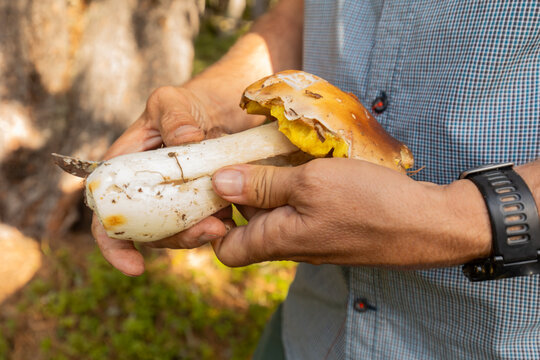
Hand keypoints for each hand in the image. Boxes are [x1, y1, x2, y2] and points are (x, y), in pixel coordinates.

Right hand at [92, 86, 229, 275]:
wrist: (217, 110)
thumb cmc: (184, 105)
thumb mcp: (171, 102)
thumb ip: (173, 118)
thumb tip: (187, 140)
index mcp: (124, 173)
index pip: (107, 216)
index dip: (114, 246)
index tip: (135, 267)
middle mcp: (147, 194)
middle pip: (150, 232)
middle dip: (177, 238)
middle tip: (209, 230)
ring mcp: (176, 202)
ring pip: (181, 231)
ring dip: (201, 232)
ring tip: (225, 221)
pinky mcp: (203, 204)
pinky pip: (207, 222)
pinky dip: (219, 222)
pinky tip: (233, 214)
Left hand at [211, 158, 491, 267]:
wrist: (428, 224)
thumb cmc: (369, 203)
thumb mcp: (311, 183)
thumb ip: (263, 185)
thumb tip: (218, 183)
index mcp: (278, 240)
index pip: (226, 249)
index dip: (214, 222)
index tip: (214, 187)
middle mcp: (291, 244)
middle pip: (250, 224)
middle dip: (243, 190)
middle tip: (246, 152)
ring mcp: (313, 236)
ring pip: (277, 212)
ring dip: (272, 183)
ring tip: (278, 150)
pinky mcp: (332, 226)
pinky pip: (301, 208)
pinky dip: (296, 186)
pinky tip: (307, 161)